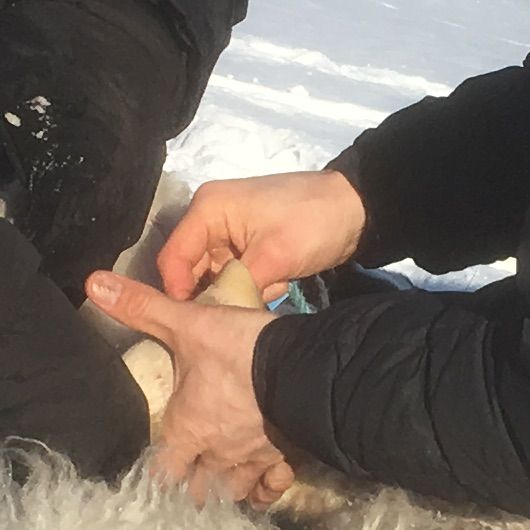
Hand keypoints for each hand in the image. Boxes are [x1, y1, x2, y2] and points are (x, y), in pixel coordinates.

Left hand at [85, 271, 294, 504]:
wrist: (300, 364)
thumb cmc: (237, 348)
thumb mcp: (185, 323)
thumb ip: (141, 308)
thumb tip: (93, 283)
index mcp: (185, 430)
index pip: (161, 472)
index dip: (158, 475)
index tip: (158, 473)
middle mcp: (214, 454)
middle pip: (196, 491)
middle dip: (191, 489)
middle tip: (190, 482)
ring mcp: (251, 461)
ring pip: (233, 493)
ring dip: (225, 492)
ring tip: (221, 488)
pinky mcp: (284, 458)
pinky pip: (272, 488)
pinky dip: (265, 491)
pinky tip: (261, 488)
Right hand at [158, 170, 366, 302]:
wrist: (357, 209)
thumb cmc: (312, 223)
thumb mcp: (274, 256)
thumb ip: (236, 286)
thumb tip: (213, 315)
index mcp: (207, 208)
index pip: (172, 257)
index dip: (178, 291)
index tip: (198, 321)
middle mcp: (209, 216)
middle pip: (190, 268)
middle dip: (215, 292)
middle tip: (238, 308)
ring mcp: (227, 230)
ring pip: (213, 274)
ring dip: (237, 289)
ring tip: (269, 286)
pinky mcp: (245, 243)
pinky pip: (233, 272)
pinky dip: (251, 283)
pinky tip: (277, 281)